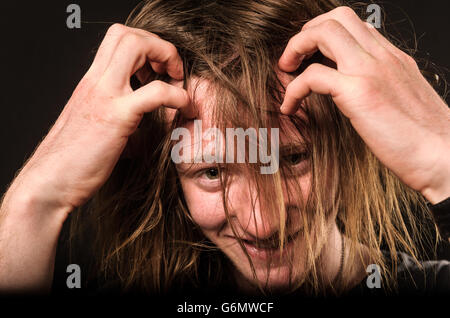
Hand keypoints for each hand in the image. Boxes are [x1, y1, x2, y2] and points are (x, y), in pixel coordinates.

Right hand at [9, 24, 192, 210]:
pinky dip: (177, 95)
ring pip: (135, 46)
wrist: (50, 183)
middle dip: (158, 45)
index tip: (160, 69)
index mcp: (92, 82)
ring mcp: (105, 97)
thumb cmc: (74, 160)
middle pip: (127, 34)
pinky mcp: (116, 118)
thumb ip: (122, 114)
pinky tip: (184, 107)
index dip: (146, 46)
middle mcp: (96, 82)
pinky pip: (155, 92)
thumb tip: (153, 120)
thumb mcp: (97, 125)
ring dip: (165, 58)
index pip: (118, 39)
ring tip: (178, 83)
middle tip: (172, 71)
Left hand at [278, 7, 449, 203]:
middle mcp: (383, 58)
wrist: (445, 159)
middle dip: (306, 33)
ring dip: (295, 49)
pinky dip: (293, 89)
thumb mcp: (403, 102)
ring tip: (285, 73)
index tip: (310, 54)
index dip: (325, 34)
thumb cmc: (425, 140)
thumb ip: (381, 89)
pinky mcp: (360, 93)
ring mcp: (372, 71)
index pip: (355, 26)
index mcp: (394, 59)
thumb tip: (357, 95)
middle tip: (292, 59)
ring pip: (324, 33)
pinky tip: (289, 107)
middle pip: (337, 18)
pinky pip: (312, 76)